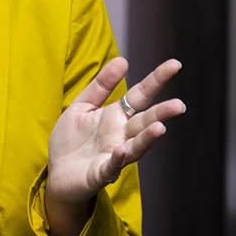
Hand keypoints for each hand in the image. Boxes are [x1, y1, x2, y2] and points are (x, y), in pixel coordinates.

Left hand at [44, 54, 183, 235]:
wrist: (56, 174)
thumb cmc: (71, 141)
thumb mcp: (82, 106)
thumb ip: (101, 86)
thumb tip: (123, 60)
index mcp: (117, 116)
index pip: (141, 95)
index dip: (157, 80)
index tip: (175, 65)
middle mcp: (121, 135)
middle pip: (145, 121)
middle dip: (162, 113)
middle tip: (179, 105)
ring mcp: (114, 155)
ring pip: (136, 145)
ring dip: (148, 137)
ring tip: (160, 128)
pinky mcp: (101, 173)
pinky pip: (112, 166)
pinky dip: (117, 159)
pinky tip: (121, 150)